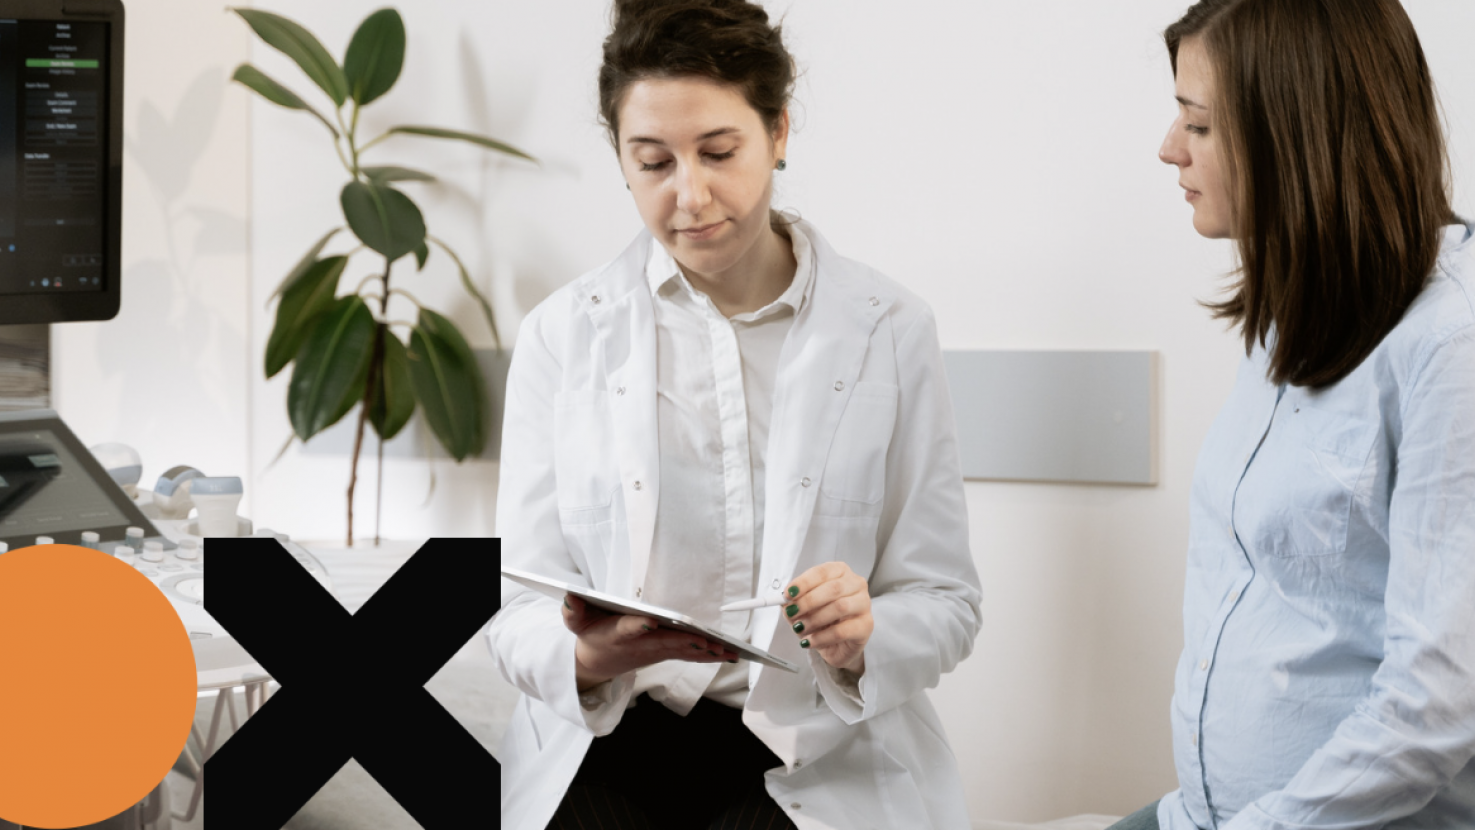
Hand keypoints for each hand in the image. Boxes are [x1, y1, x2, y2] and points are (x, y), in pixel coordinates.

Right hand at [561, 594, 738, 690]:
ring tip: (727, 650)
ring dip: (704, 652)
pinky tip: (731, 654)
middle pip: (663, 642)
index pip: (627, 629)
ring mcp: (654, 652)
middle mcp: (638, 645)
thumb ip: (573, 610)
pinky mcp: (665, 654)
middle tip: (706, 641)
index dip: (638, 626)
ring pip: (681, 651)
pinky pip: (689, 655)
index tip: (650, 622)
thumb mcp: (575, 622)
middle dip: (685, 642)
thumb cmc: (590, 634)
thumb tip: (570, 596)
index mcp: (616, 634)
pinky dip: (709, 656)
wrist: (596, 663)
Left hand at [785, 561, 871, 673]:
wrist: (838, 644)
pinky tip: (811, 641)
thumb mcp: (804, 608)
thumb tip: (785, 603)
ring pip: (840, 607)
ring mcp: (864, 604)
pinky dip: (822, 637)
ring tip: (801, 629)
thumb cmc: (823, 619)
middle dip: (808, 601)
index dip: (804, 583)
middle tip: (792, 613)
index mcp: (840, 572)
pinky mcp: (866, 626)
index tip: (788, 594)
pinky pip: (842, 631)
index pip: (822, 572)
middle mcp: (856, 584)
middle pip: (833, 588)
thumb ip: (794, 602)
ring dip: (815, 620)